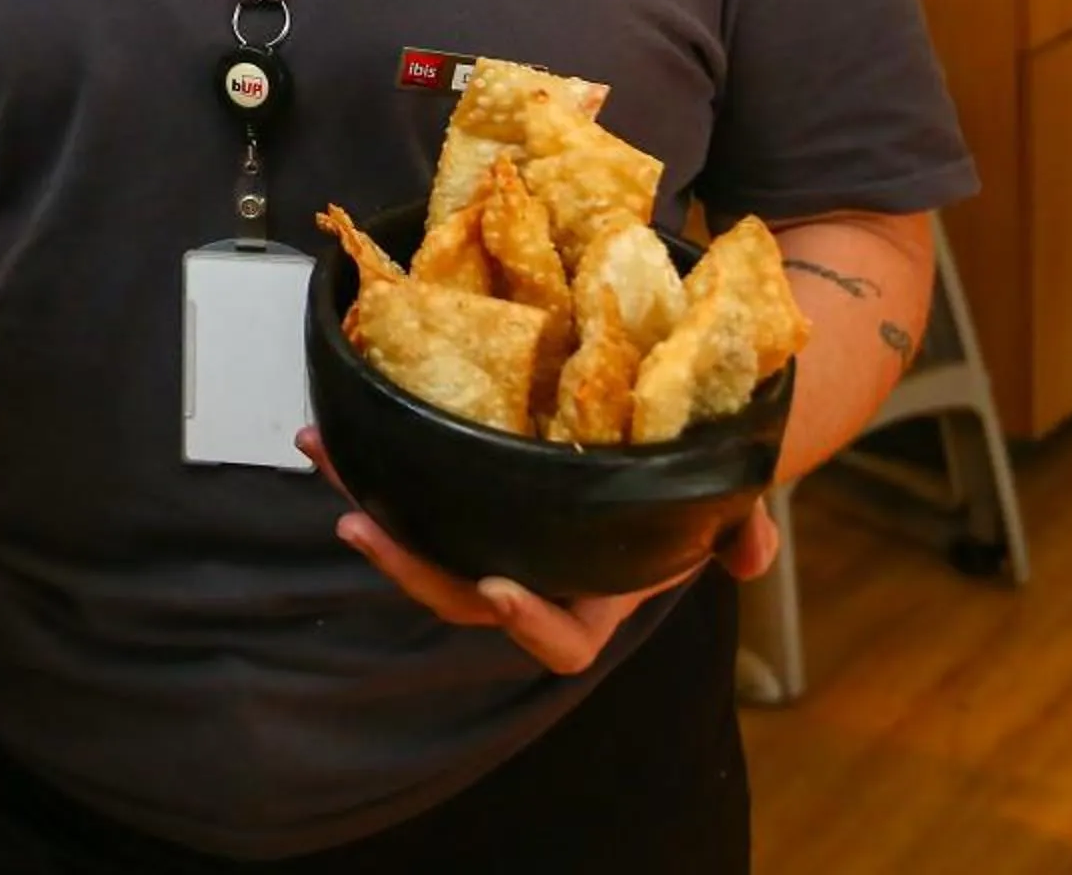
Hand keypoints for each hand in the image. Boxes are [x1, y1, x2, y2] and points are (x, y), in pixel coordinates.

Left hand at [296, 428, 779, 674]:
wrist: (662, 436)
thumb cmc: (690, 481)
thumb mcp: (728, 504)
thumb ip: (741, 531)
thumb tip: (751, 556)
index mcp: (596, 595)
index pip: (563, 643)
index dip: (531, 626)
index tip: (499, 587)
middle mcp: (534, 576)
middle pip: (460, 596)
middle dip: (408, 567)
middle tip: (360, 526)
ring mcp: (491, 536)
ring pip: (420, 544)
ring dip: (366, 506)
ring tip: (321, 454)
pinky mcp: (461, 494)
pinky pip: (408, 493)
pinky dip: (366, 464)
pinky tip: (328, 429)